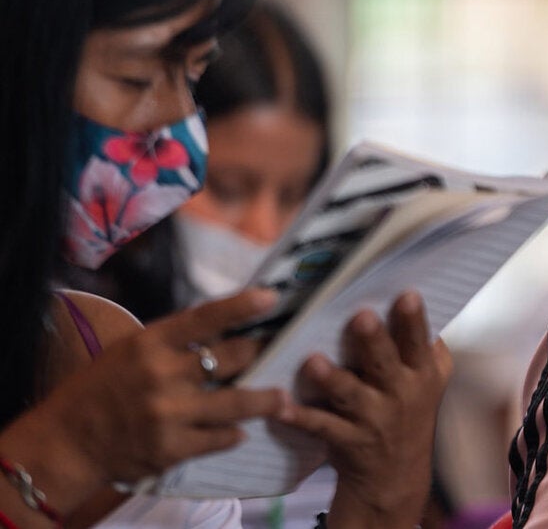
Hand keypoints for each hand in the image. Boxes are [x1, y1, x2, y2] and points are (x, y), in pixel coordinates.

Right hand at [29, 290, 285, 485]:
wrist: (66, 443)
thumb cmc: (100, 390)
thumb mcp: (130, 352)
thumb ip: (172, 342)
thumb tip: (222, 329)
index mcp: (150, 344)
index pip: (204, 318)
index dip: (241, 306)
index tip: (271, 297)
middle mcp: (163, 374)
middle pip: (232, 357)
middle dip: (258, 353)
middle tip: (275, 351)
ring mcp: (170, 413)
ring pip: (238, 401)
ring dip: (266, 400)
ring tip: (282, 398)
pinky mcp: (174, 447)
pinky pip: (221, 437)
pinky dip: (233, 434)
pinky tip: (239, 430)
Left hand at [279, 292, 452, 528]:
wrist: (396, 475)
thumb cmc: (408, 411)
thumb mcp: (429, 380)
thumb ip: (424, 346)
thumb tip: (413, 295)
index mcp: (422, 374)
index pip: (419, 342)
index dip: (414, 319)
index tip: (407, 295)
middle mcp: (400, 395)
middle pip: (386, 363)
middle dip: (373, 341)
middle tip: (360, 316)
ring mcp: (373, 419)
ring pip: (351, 396)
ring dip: (331, 379)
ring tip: (313, 361)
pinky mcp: (347, 440)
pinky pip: (321, 427)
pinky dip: (299, 417)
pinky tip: (280, 406)